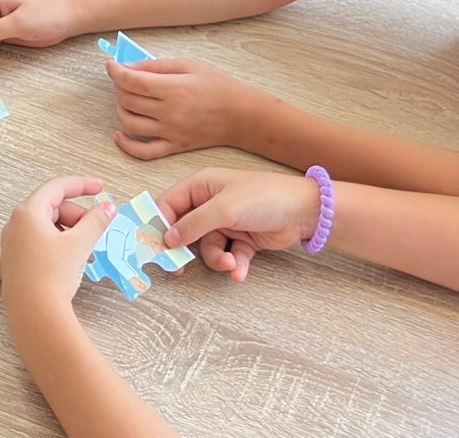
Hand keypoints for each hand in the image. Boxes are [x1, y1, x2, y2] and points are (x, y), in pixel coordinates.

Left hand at [0, 176, 114, 314]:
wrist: (35, 314)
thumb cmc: (55, 274)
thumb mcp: (80, 244)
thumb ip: (96, 220)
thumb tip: (108, 207)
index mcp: (28, 212)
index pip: (57, 188)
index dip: (81, 185)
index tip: (101, 188)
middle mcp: (12, 224)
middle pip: (49, 209)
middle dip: (75, 216)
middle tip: (96, 232)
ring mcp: (6, 245)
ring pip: (38, 228)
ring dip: (63, 233)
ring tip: (83, 250)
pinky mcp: (5, 266)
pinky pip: (19, 247)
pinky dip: (35, 245)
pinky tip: (41, 250)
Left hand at [107, 58, 264, 159]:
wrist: (242, 115)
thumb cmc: (218, 86)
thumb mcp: (188, 65)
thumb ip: (156, 66)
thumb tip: (128, 67)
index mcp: (174, 89)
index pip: (132, 82)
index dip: (115, 71)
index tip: (111, 65)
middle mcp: (170, 113)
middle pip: (128, 101)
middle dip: (118, 86)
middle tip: (122, 78)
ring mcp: (171, 133)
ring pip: (130, 125)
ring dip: (120, 110)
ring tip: (125, 99)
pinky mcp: (174, 147)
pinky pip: (143, 152)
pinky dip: (126, 145)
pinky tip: (120, 134)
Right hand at [157, 168, 320, 281]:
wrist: (304, 211)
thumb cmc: (263, 197)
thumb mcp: (224, 209)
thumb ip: (193, 224)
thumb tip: (167, 238)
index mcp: (201, 186)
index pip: (169, 204)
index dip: (159, 224)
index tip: (154, 247)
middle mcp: (210, 203)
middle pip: (185, 230)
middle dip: (185, 250)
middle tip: (178, 270)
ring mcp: (226, 222)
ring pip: (207, 247)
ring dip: (216, 259)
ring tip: (230, 264)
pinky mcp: (242, 239)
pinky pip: (228, 255)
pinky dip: (234, 265)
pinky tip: (240, 272)